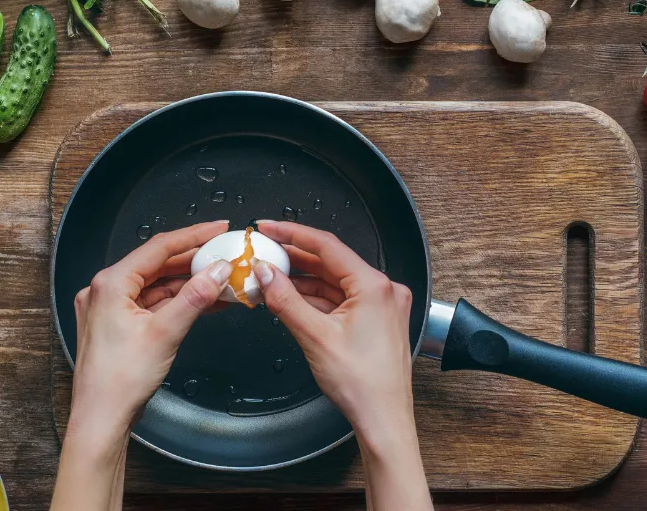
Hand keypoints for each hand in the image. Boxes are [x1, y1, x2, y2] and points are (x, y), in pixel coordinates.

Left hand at [70, 220, 231, 433]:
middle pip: (158, 264)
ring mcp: (110, 308)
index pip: (159, 247)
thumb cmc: (118, 381)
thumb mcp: (165, 332)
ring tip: (222, 279)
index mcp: (110, 283)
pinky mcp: (117, 325)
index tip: (218, 229)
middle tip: (224, 254)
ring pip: (157, 285)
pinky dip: (177, 301)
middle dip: (194, 261)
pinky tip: (204, 300)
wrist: (102, 418)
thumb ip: (195, 297)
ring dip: (188, 283)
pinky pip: (152, 303)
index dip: (194, 236)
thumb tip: (217, 271)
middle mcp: (105, 290)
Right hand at [255, 221, 432, 510]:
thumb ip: (285, 300)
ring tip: (270, 274)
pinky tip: (291, 296)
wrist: (383, 419)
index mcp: (374, 286)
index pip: (327, 246)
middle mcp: (383, 289)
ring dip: (303, 279)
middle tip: (263, 249)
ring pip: (335, 281)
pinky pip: (341, 298)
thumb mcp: (315, 337)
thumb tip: (265, 273)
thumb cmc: (362, 384)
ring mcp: (381, 305)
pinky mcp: (376, 319)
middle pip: (331, 262)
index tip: (268, 227)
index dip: (293, 234)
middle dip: (295, 257)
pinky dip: (316, 297)